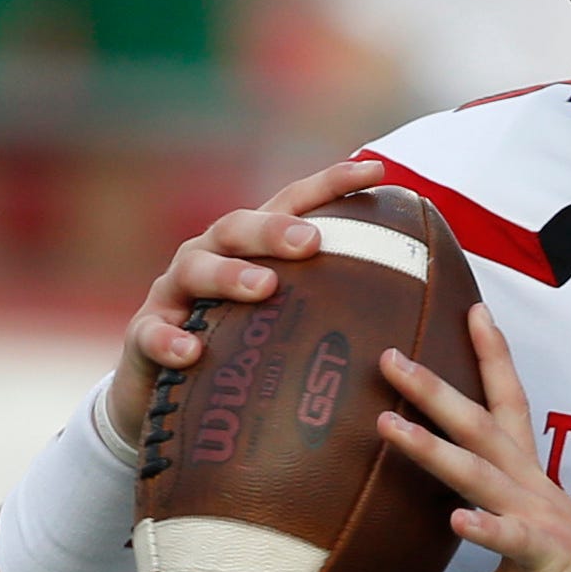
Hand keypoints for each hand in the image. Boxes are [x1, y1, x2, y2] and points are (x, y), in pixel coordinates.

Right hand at [105, 158, 388, 445]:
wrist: (168, 399)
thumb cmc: (245, 351)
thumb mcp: (290, 324)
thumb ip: (337, 307)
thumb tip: (425, 312)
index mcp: (253, 247)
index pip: (293, 203)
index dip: (332, 184)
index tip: (378, 172)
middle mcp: (212, 255)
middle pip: (241, 226)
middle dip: (277, 229)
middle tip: (312, 242)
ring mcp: (174, 292)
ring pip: (197, 268)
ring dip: (230, 275)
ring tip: (263, 288)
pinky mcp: (145, 334)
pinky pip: (152, 332)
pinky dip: (170, 338)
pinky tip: (192, 351)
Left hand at [379, 304, 570, 571]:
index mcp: (527, 488)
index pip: (506, 409)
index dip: (490, 359)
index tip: (471, 312)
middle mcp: (532, 490)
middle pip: (481, 426)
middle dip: (435, 390)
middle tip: (391, 356)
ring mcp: (541, 520)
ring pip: (481, 473)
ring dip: (434, 448)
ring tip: (391, 427)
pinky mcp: (550, 557)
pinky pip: (515, 539)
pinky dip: (485, 527)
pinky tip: (456, 520)